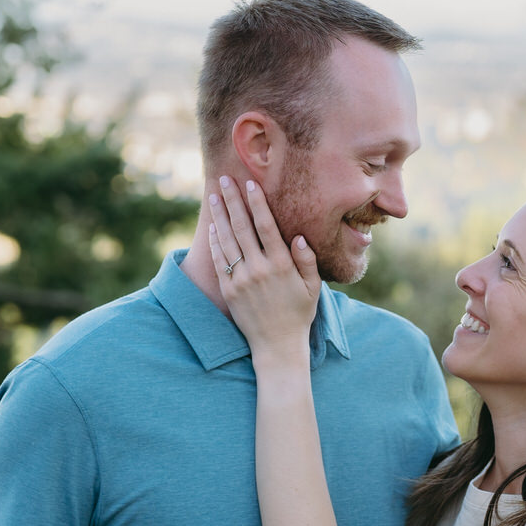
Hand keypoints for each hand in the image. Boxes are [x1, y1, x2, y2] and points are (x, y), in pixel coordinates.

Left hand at [208, 176, 320, 363]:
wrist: (277, 346)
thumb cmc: (299, 314)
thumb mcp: (313, 288)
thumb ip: (307, 260)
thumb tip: (299, 235)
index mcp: (281, 265)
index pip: (266, 226)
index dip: (256, 203)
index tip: (249, 184)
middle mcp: (259, 269)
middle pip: (242, 227)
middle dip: (233, 201)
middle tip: (224, 180)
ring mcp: (241, 280)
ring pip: (227, 240)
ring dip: (219, 216)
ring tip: (214, 196)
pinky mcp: (228, 290)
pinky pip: (219, 260)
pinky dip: (215, 241)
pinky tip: (213, 226)